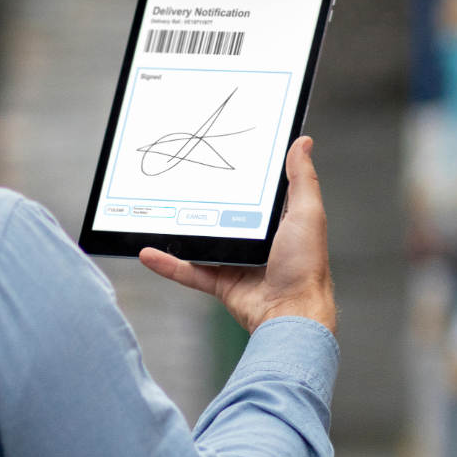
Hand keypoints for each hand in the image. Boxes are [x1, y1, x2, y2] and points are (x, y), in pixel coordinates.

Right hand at [139, 136, 335, 334]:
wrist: (292, 313)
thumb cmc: (306, 266)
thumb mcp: (307, 212)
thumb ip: (301, 179)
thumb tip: (302, 142)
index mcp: (278, 221)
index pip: (255, 194)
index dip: (241, 177)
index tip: (221, 158)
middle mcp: (257, 241)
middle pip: (222, 216)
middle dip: (201, 202)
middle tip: (179, 181)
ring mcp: (237, 262)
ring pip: (201, 243)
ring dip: (178, 232)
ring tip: (157, 214)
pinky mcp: (222, 283)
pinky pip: (189, 271)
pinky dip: (168, 263)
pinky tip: (149, 252)